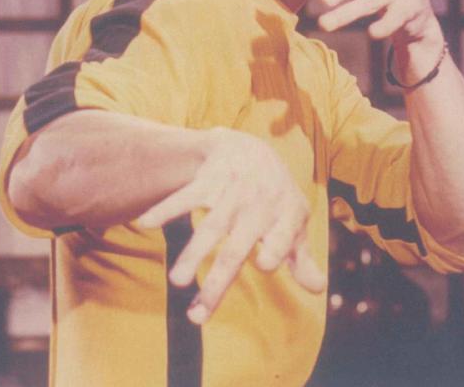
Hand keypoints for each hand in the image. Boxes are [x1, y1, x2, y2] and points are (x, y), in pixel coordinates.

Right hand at [137, 128, 324, 323]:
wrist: (250, 148)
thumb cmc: (275, 196)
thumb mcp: (294, 221)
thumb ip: (302, 258)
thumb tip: (318, 291)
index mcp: (285, 215)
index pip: (283, 235)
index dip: (277, 247)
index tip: (264, 264)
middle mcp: (258, 204)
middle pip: (236, 247)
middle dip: (218, 280)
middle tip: (198, 316)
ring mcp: (231, 193)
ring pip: (210, 227)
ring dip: (192, 253)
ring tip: (177, 281)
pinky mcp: (208, 181)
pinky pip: (185, 196)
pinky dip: (165, 208)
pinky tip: (145, 223)